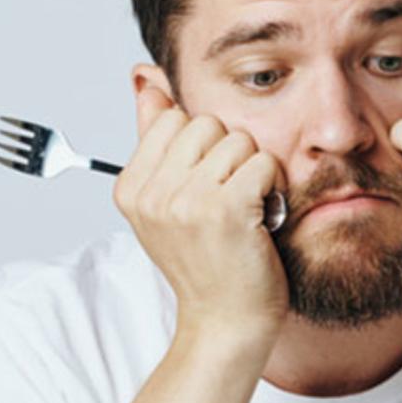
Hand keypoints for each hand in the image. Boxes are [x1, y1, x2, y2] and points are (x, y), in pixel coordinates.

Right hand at [115, 85, 289, 343]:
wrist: (225, 321)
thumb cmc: (205, 262)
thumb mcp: (166, 202)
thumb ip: (154, 140)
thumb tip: (147, 81)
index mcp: (129, 188)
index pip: (172, 118)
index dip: (200, 146)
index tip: (205, 186)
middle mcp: (151, 194)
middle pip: (205, 123)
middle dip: (227, 155)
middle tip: (228, 200)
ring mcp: (185, 201)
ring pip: (236, 140)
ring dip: (251, 172)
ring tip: (245, 210)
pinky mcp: (225, 210)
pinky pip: (261, 162)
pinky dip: (272, 186)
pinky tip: (262, 216)